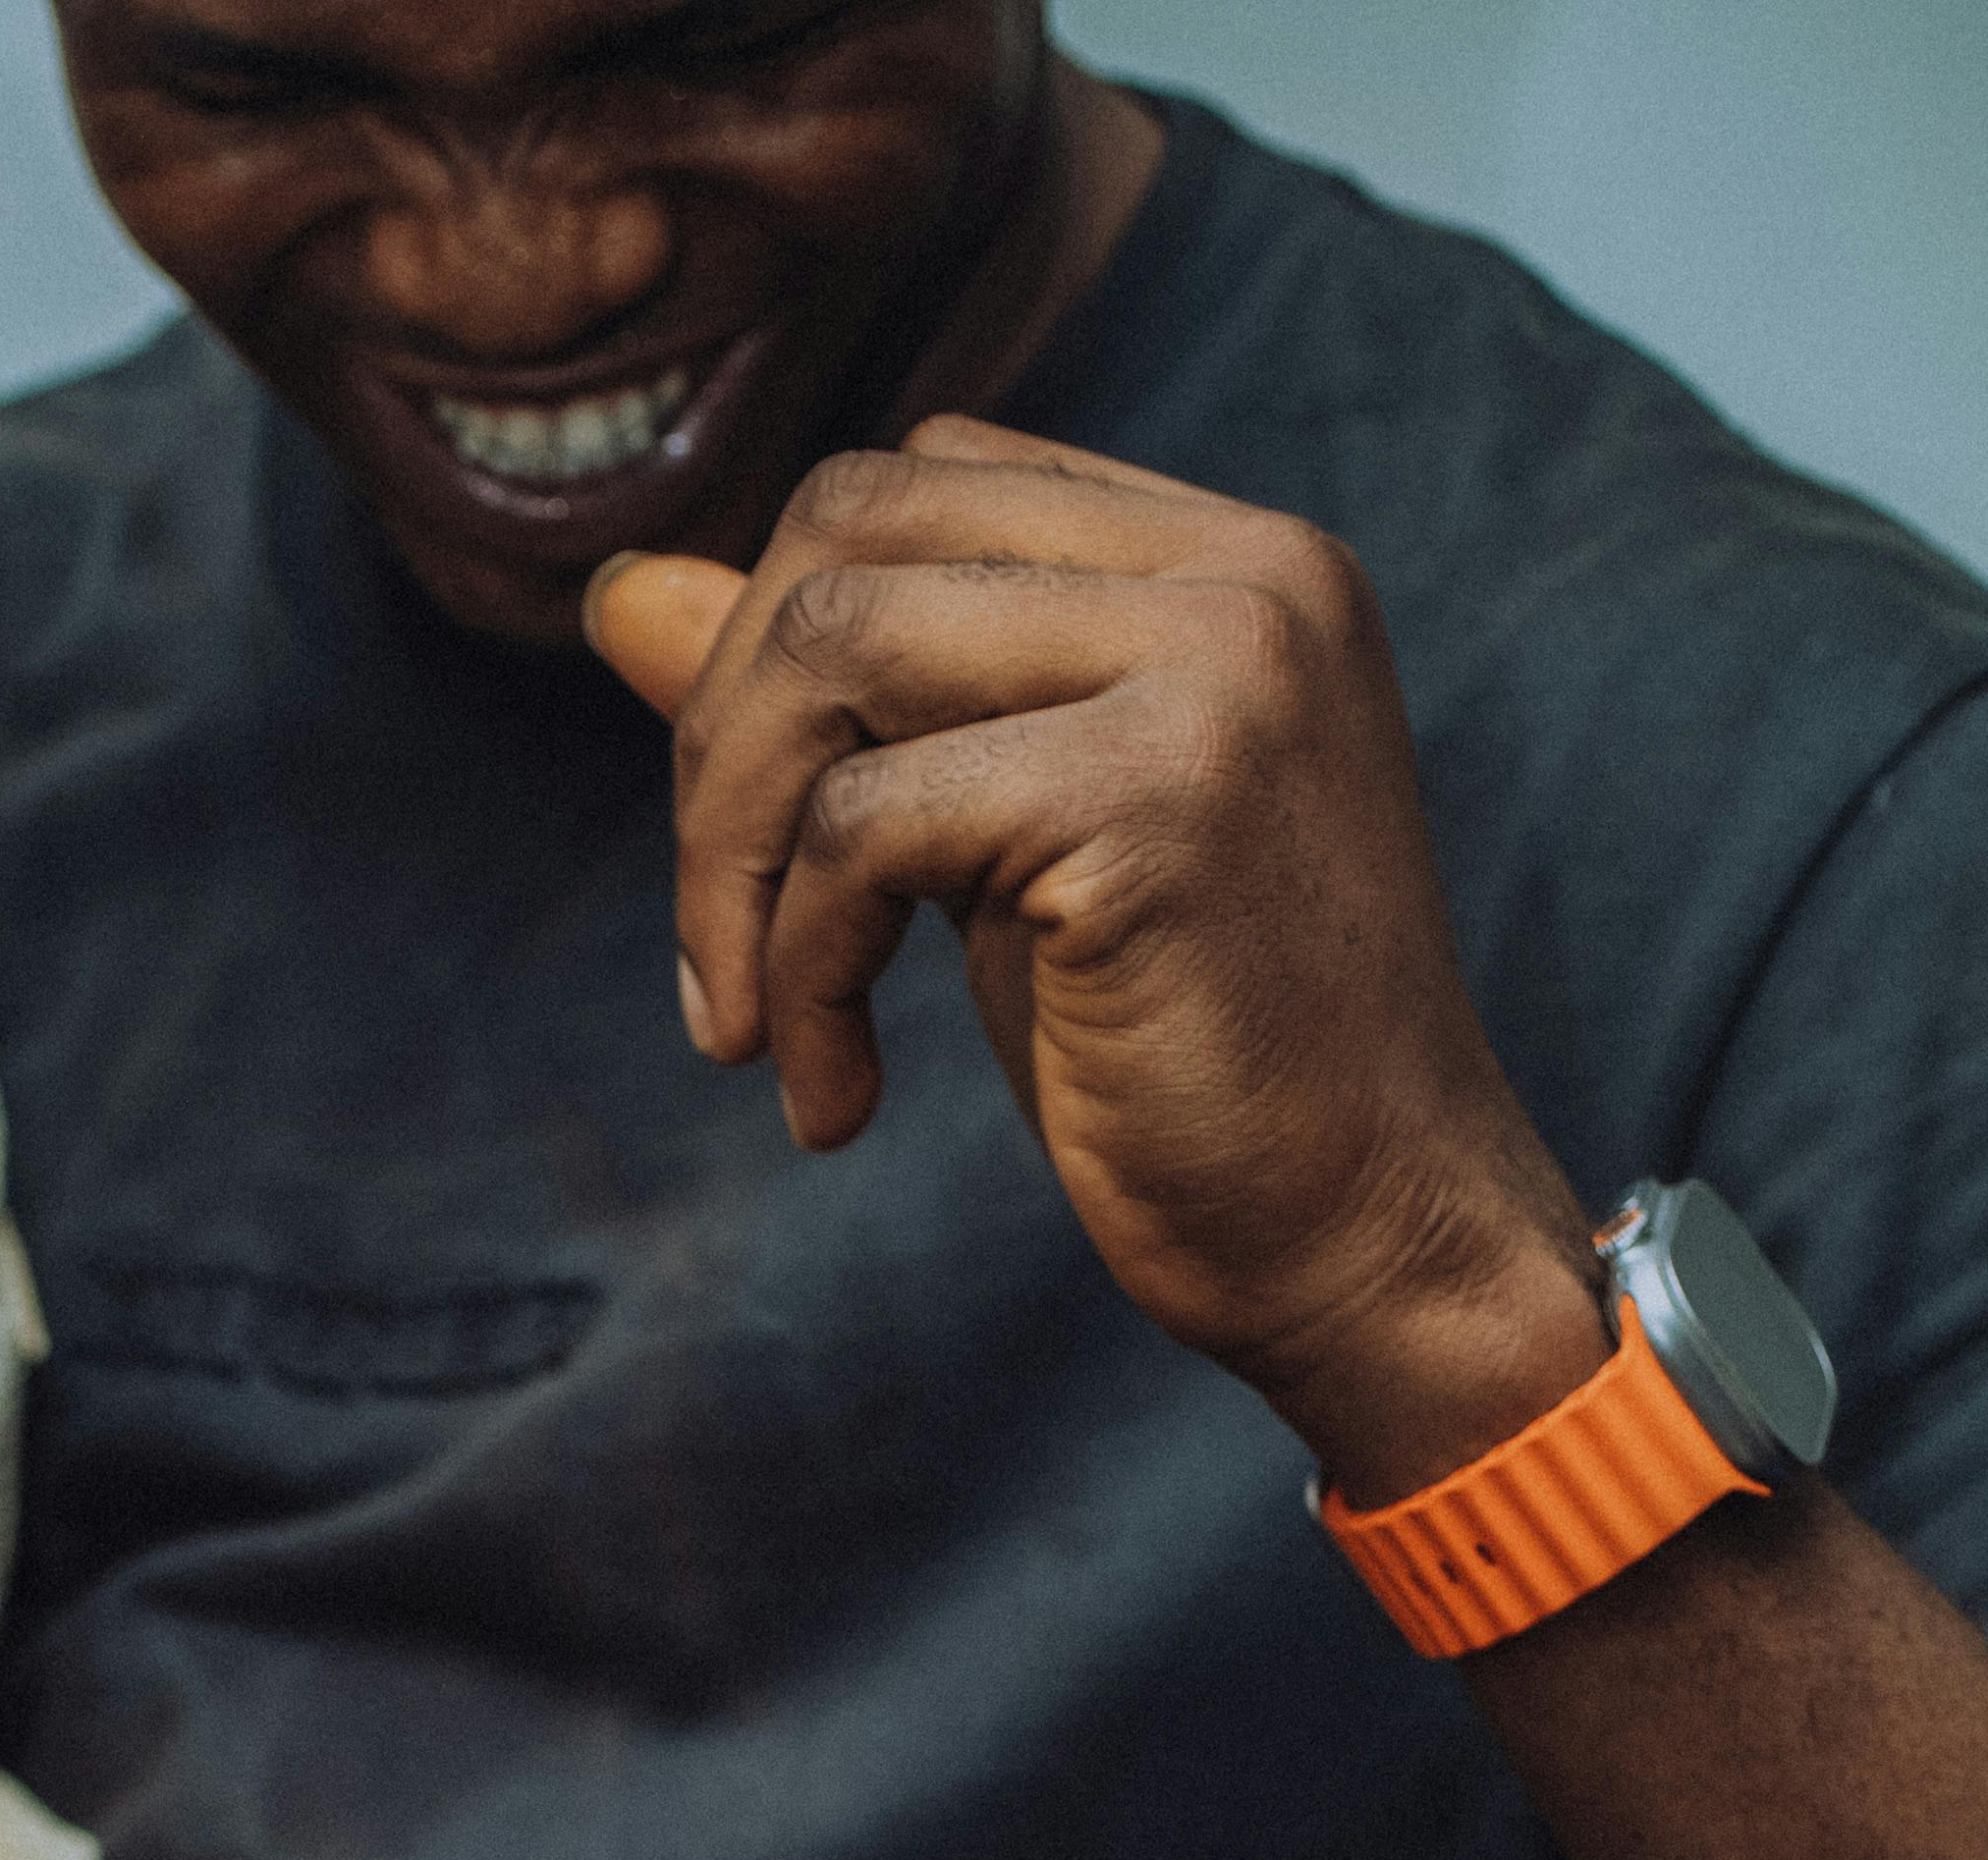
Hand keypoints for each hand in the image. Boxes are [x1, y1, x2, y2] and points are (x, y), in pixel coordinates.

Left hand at [585, 425, 1614, 1503]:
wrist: (1371, 1246)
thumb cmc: (1186, 1076)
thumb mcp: (985, 865)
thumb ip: (834, 715)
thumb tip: (616, 595)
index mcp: (1230, 558)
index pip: (918, 485)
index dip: (776, 655)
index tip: (759, 854)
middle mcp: (1243, 571)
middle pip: (853, 522)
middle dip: (723, 740)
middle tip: (721, 954)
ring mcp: (1217, 665)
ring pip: (836, 644)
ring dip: (734, 860)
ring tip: (757, 1030)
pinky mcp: (1160, 797)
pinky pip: (865, 824)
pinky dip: (800, 968)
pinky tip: (837, 1097)